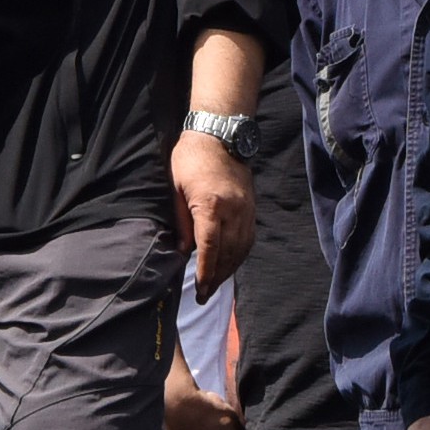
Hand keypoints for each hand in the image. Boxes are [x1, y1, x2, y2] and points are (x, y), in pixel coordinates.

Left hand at [170, 135, 256, 300]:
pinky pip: (248, 238)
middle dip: (217, 277)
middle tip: (205, 295)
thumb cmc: (190, 159)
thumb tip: (182, 251)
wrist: (219, 135)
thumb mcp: (177, 189)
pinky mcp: (251, 208)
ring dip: (229, 269)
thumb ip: (182, 222)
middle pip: (228, 254)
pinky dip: (240, 255)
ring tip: (216, 283)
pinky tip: (230, 263)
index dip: (206, 272)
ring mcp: (246, 210)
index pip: (209, 248)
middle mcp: (233, 211)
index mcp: (212, 206)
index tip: (201, 289)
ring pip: (241, 249)